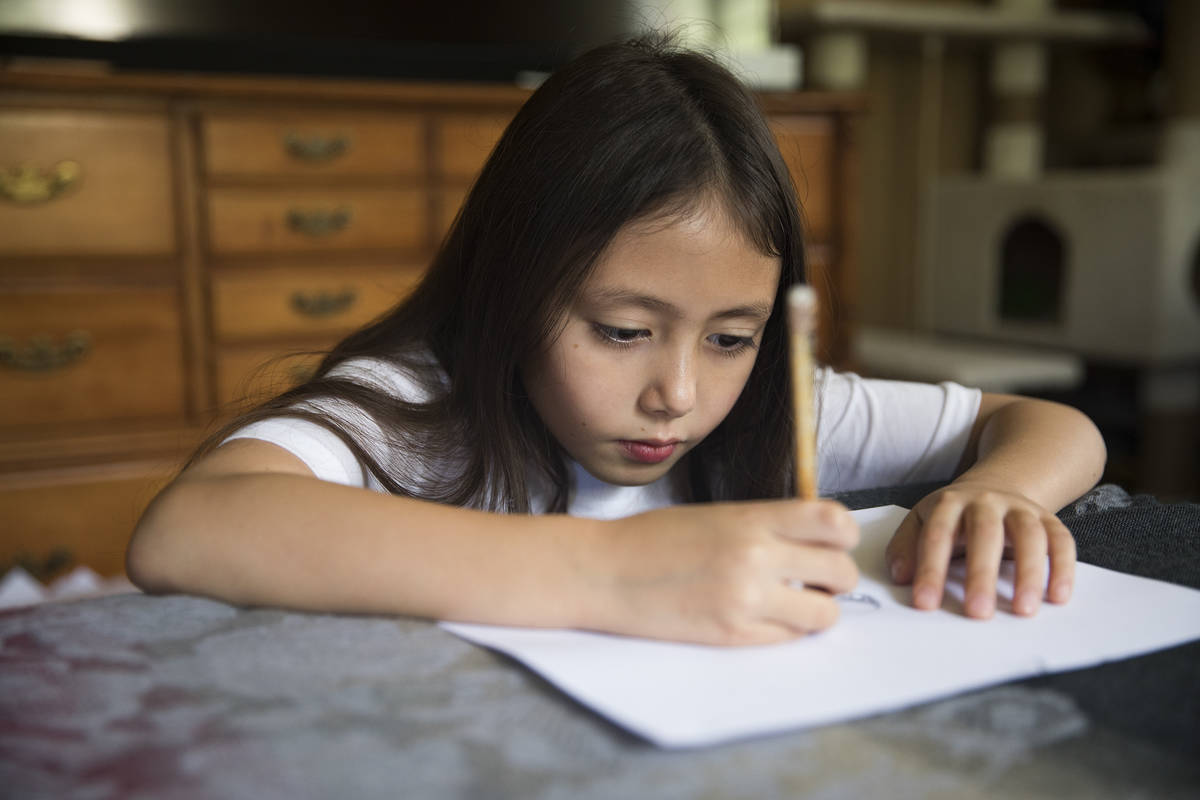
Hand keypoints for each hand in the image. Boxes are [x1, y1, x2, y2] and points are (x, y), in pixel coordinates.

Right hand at [582, 500, 859, 645]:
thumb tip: (815, 542)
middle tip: (816, 580)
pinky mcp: (733, 636)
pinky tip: (763, 618)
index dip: (844, 535)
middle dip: (836, 578)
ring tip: (792, 604)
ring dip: (817, 611)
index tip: (833, 542)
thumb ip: (766, 525)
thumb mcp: (716, 515)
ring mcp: (746, 600)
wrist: (605, 572)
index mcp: (751, 519)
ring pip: (824, 614)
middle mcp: (755, 557)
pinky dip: (786, 632)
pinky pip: (789, 640)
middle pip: (841, 571)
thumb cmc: (654, 539)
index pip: (833, 521)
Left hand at [885, 482, 1075, 617]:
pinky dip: (1062, 568)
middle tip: (977, 613)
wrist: (992, 488)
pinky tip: (1058, 597)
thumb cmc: (952, 518)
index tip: (926, 603)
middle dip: (981, 574)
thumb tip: (900, 577)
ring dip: (1028, 573)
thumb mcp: (921, 523)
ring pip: (1029, 536)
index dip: (930, 569)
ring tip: (1023, 611)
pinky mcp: (1048, 520)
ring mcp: (1020, 509)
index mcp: (949, 503)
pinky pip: (1061, 541)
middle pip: (985, 533)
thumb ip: (905, 547)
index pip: (937, 535)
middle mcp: (986, 501)